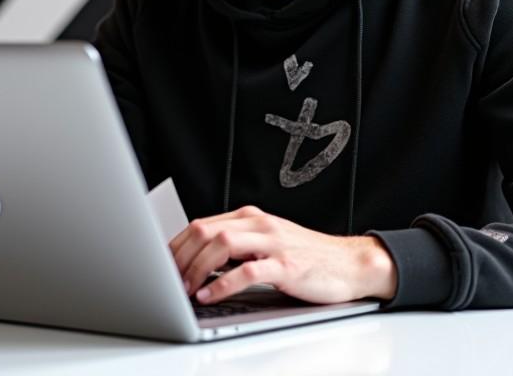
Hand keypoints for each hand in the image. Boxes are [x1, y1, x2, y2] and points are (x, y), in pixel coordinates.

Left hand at [168, 205, 397, 304]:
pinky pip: (247, 271)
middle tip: (168, 280)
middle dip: (180, 256)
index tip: (162, 266)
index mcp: (251, 218)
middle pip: (205, 230)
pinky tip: (210, 295)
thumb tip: (197, 265)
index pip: (201, 224)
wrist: (350, 264)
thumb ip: (236, 249)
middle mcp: (260, 225)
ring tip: (185, 289)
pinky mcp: (287, 266)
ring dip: (197, 268)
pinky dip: (223, 284)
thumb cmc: (307, 258)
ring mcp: (274, 243)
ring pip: (222, 243)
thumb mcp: (266, 246)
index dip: (176, 246)